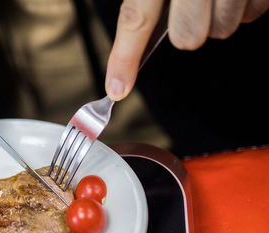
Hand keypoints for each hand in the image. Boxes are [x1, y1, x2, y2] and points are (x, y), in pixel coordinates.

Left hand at [105, 0, 268, 100]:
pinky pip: (251, 15)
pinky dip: (242, 8)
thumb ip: (144, 2)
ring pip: (221, 30)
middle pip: (188, 37)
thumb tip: (135, 33)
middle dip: (185, 31)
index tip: (116, 89)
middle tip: (187, 7)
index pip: (136, 19)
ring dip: (215, 18)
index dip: (125, 58)